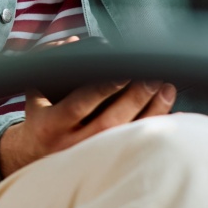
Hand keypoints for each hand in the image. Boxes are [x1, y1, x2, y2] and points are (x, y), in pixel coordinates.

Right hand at [0, 79, 175, 177]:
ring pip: (126, 137)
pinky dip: (155, 130)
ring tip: (165, 89)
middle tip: (154, 78)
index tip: (125, 71)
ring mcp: (90, 158)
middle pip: (109, 122)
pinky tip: (171, 116)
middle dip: (135, 98)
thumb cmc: (41, 122)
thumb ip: (51, 66)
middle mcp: (71, 144)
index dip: (103, 89)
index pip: (78, 105)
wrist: (36, 160)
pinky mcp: (106, 165)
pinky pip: (138, 148)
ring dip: (151, 112)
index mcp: (51, 125)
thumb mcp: (36, 95)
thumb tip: (73, 42)